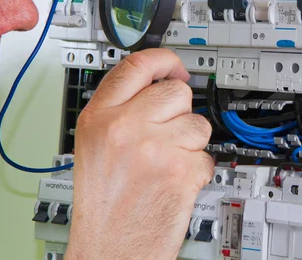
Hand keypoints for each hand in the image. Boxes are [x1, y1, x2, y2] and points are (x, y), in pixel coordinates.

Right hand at [65, 49, 213, 259]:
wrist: (109, 248)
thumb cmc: (103, 203)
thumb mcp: (94, 144)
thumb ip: (121, 109)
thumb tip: (156, 84)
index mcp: (99, 117)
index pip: (136, 66)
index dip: (163, 60)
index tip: (175, 66)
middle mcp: (125, 128)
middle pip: (176, 92)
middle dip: (179, 112)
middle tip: (166, 135)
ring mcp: (155, 149)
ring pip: (197, 123)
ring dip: (190, 143)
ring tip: (167, 163)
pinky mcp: (181, 172)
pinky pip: (206, 155)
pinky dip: (197, 170)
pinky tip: (174, 182)